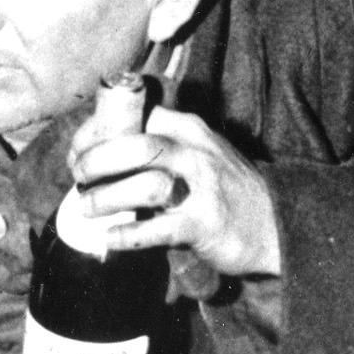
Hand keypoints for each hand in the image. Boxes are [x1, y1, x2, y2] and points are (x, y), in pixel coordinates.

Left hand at [70, 103, 281, 281]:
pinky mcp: (203, 224)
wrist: (275, 222)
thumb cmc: (225, 187)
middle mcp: (195, 152)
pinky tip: (111, 237)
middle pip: (136, 145)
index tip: (77, 149)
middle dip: (97, 160)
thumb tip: (103, 151)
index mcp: (190, 128)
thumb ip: (163, 144)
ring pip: (144, 185)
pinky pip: (157, 229)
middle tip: (78, 176)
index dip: (99, 130)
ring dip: (106, 198)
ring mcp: (201, 188)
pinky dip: (128, 234)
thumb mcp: (199, 151)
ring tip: (86, 208)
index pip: (137, 115)